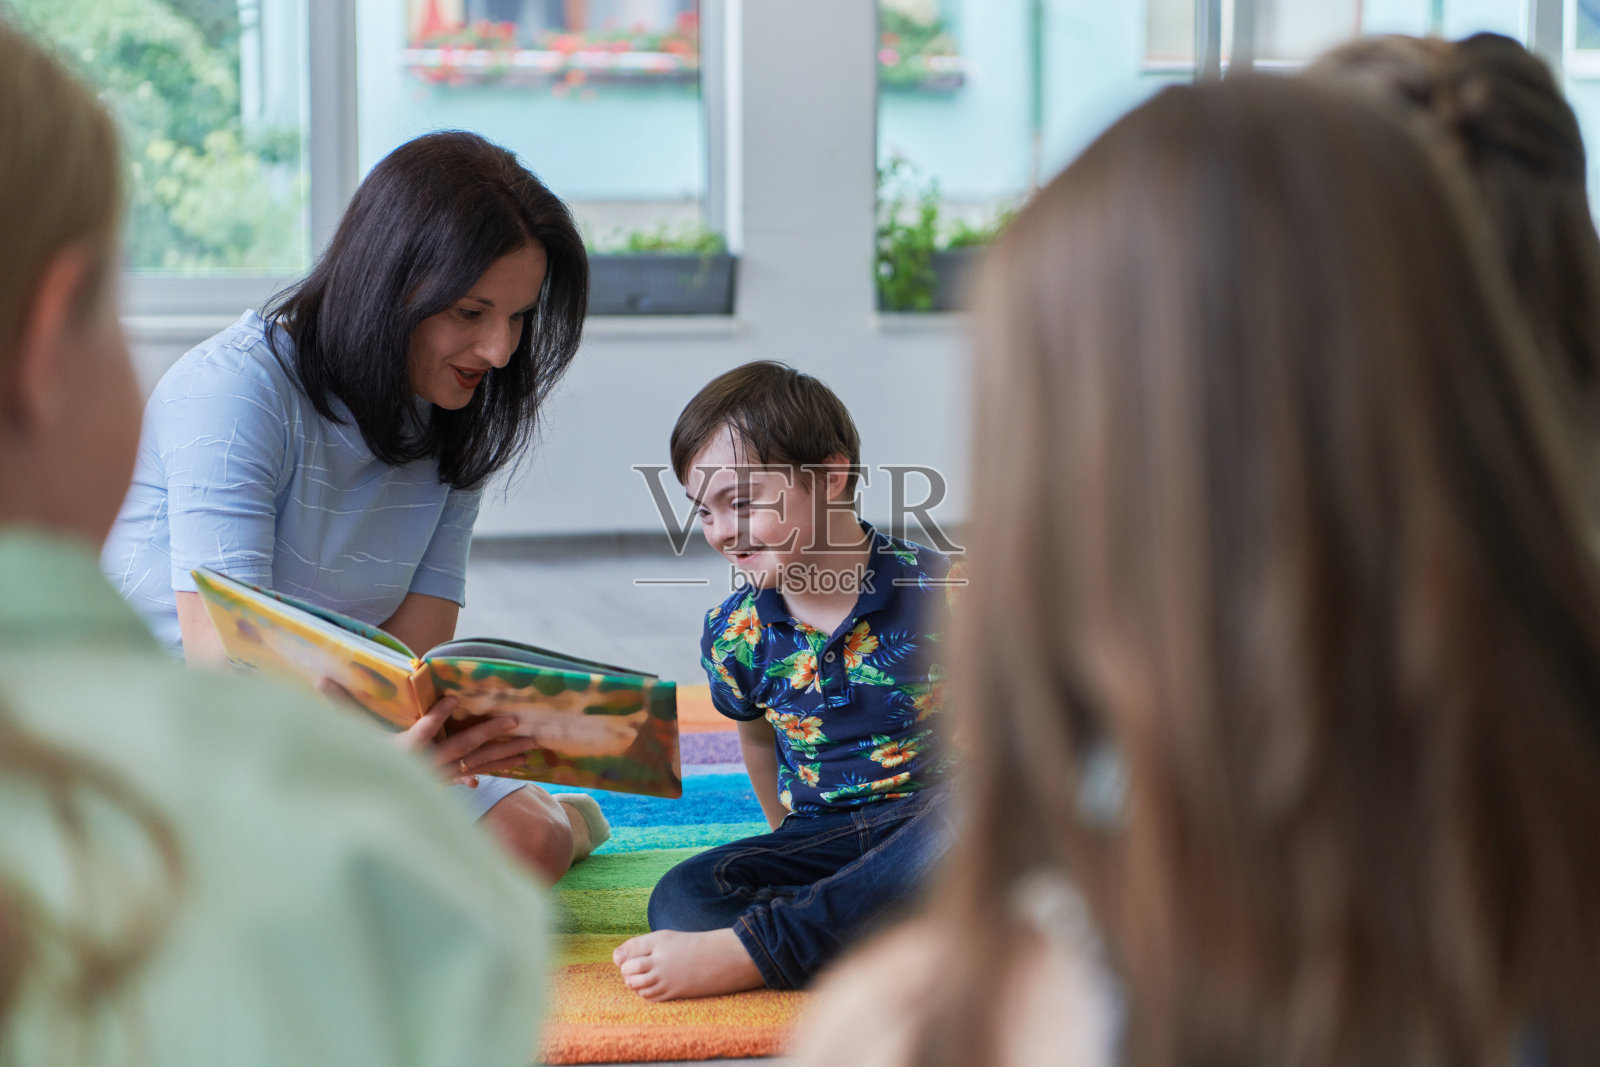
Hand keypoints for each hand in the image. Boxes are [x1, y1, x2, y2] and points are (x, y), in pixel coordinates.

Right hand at [315, 678, 523, 785]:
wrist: (366, 808)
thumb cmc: (356, 767)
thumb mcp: (347, 736)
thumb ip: (338, 707)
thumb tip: (318, 677)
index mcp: (401, 755)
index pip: (420, 735)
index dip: (436, 718)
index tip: (455, 699)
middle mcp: (425, 768)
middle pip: (460, 749)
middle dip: (488, 733)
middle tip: (516, 720)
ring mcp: (438, 778)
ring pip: (476, 763)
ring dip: (504, 752)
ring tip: (532, 742)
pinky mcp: (444, 784)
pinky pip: (475, 774)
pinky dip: (495, 767)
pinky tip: (517, 762)